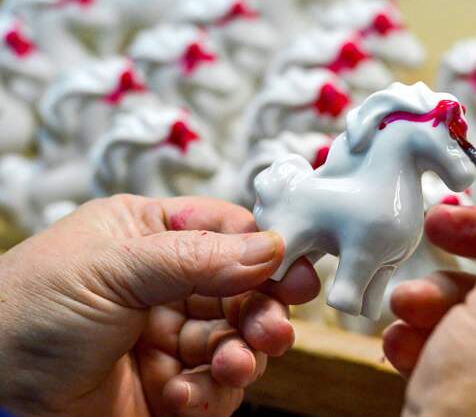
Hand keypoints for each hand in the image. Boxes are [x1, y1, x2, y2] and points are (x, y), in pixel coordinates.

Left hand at [0, 195, 318, 416]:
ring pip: (235, 340)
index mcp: (150, 236)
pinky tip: (185, 396)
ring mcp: (168, 336)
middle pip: (241, 290)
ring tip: (235, 365)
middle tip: (274, 328)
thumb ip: (193, 256)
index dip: (265, 249)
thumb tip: (269, 246)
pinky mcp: (168, 387)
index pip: (226, 232)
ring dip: (242, 354)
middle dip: (262, 310)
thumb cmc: (27, 308)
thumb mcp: (111, 267)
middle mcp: (165, 283)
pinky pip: (214, 387)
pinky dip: (211, 393)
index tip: (295, 270)